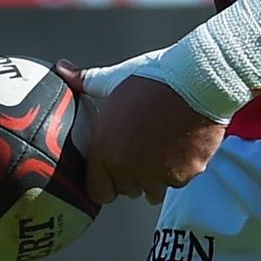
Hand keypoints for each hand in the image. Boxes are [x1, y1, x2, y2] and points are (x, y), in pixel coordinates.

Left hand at [60, 60, 223, 205]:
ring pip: (153, 190)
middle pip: (127, 190)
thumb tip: (61, 68)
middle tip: (140, 149)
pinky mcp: (185, 175)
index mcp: (105, 149)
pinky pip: (178, 183)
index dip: (105, 181)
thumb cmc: (154, 78)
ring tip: (161, 146)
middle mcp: (129, 168)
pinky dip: (180, 170)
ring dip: (156, 176)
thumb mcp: (115, 78)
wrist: (199, 80)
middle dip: (131, 176)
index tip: (112, 169)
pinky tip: (180, 145)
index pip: (98, 192)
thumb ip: (86, 82)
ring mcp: (158, 175)